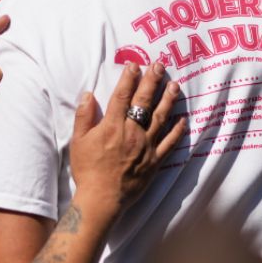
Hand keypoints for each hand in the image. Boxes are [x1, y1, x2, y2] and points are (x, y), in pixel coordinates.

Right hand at [70, 62, 186, 215]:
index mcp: (112, 126)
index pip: (122, 96)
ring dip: (169, 99)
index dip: (129, 79)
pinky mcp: (156, 160)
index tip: (134, 64)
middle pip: (144, 101)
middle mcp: (132, 132)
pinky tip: (183, 119)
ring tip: (175, 85)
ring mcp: (147, 145)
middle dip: (152, 81)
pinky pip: (170, 142)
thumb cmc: (87, 170)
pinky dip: (178, 130)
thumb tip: (88, 94)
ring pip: (161, 117)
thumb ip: (84, 117)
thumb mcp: (78, 141)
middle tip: (159, 65)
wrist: (102, 198)